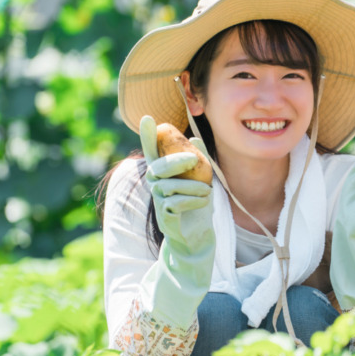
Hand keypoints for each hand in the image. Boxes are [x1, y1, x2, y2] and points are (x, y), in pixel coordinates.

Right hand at [138, 116, 216, 326]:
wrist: (197, 237)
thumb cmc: (196, 206)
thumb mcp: (199, 180)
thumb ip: (197, 160)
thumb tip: (196, 138)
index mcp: (163, 175)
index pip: (152, 152)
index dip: (148, 136)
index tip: (147, 118)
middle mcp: (156, 187)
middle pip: (156, 168)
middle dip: (175, 161)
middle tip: (193, 159)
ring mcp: (158, 203)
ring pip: (168, 186)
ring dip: (192, 186)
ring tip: (207, 192)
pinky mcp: (164, 219)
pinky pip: (173, 203)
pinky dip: (192, 201)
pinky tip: (202, 203)